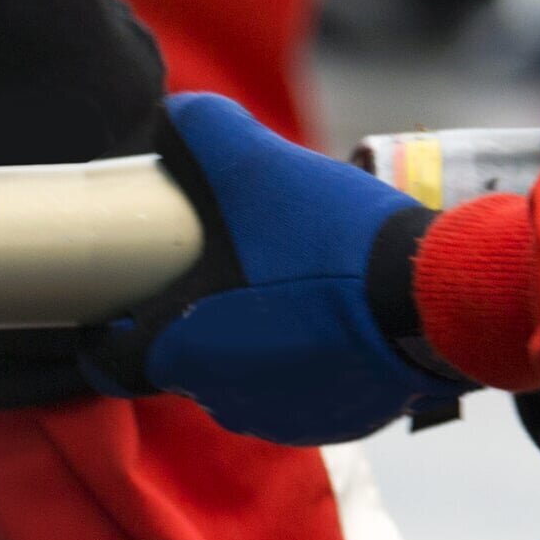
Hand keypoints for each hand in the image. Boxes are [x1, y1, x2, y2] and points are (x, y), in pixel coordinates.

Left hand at [123, 94, 466, 444]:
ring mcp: (281, 419)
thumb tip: (172, 115)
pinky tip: (325, 314)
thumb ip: (201, 130)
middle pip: (181, 361)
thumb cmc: (327, 243)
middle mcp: (221, 401)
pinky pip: (299, 391)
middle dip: (189, 320)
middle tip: (214, 268)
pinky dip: (302, 359)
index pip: (112, 362)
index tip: (120, 300)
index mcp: (183, 355)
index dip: (108, 331)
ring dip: (247, 340)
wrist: (431, 299)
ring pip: (241, 376)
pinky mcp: (336, 423)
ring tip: (278, 285)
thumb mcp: (255, 165)